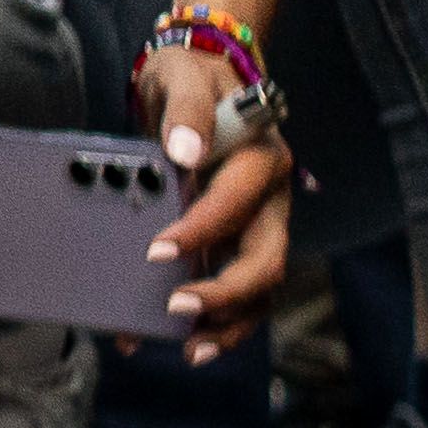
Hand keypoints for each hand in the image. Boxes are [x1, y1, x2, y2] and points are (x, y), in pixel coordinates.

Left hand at [128, 35, 299, 353]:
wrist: (200, 79)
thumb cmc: (191, 78)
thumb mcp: (184, 78)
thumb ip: (186, 112)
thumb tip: (184, 154)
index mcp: (263, 160)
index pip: (237, 203)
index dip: (201, 230)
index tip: (157, 252)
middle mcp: (271, 200)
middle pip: (264, 260)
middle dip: (224, 294)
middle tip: (176, 310)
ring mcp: (259, 225)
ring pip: (258, 287)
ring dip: (228, 322)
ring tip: (188, 349)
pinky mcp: (239, 241)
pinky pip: (234, 288)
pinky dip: (211, 317)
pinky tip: (171, 336)